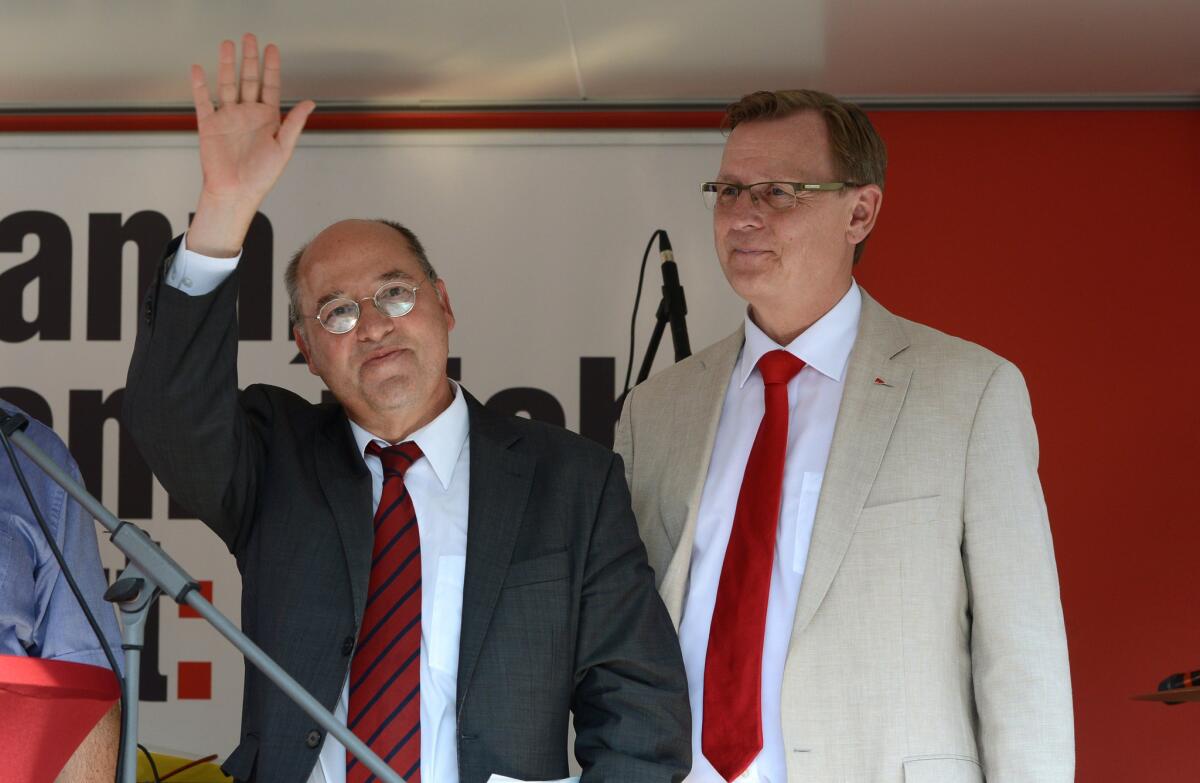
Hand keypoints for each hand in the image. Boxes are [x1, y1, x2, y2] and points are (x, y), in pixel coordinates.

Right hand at [187, 33, 314, 256]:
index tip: (272, 48)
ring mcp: (228, 118)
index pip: (270, 86)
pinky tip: (199, 69)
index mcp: (267, 119)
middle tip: (250, 37)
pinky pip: (203, 101)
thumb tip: (311, 103)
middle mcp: (247, 115)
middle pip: (248, 80)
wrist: (235, 193)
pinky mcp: (209, 125)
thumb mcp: (283, 148)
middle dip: (249, 59)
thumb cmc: (261, 176)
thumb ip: (293, 123)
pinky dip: (200, 86)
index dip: (271, 67)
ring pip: (227, 85)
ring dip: (227, 65)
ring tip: (227, 45)